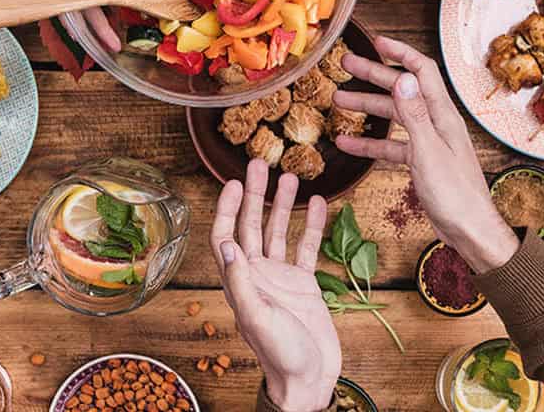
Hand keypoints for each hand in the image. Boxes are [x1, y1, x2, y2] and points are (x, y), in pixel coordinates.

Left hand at [211, 160, 340, 411]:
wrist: (309, 381)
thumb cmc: (280, 356)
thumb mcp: (257, 318)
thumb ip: (241, 283)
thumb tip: (226, 244)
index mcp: (239, 281)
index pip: (225, 235)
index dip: (226, 208)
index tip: (234, 182)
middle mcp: (257, 274)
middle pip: (251, 225)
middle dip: (255, 194)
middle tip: (260, 163)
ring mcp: (280, 278)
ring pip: (279, 231)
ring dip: (283, 204)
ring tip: (291, 177)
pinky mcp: (304, 284)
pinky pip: (307, 248)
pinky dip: (313, 226)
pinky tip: (319, 204)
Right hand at [332, 36, 518, 273]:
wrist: (471, 232)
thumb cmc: (457, 195)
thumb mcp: (429, 152)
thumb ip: (414, 115)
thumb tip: (402, 78)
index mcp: (442, 115)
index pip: (421, 71)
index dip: (399, 53)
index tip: (376, 42)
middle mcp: (436, 123)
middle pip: (402, 90)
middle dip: (374, 75)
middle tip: (347, 64)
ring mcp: (429, 142)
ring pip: (394, 117)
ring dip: (367, 107)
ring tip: (339, 100)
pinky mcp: (421, 162)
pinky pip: (391, 145)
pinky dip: (370, 142)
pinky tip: (348, 142)